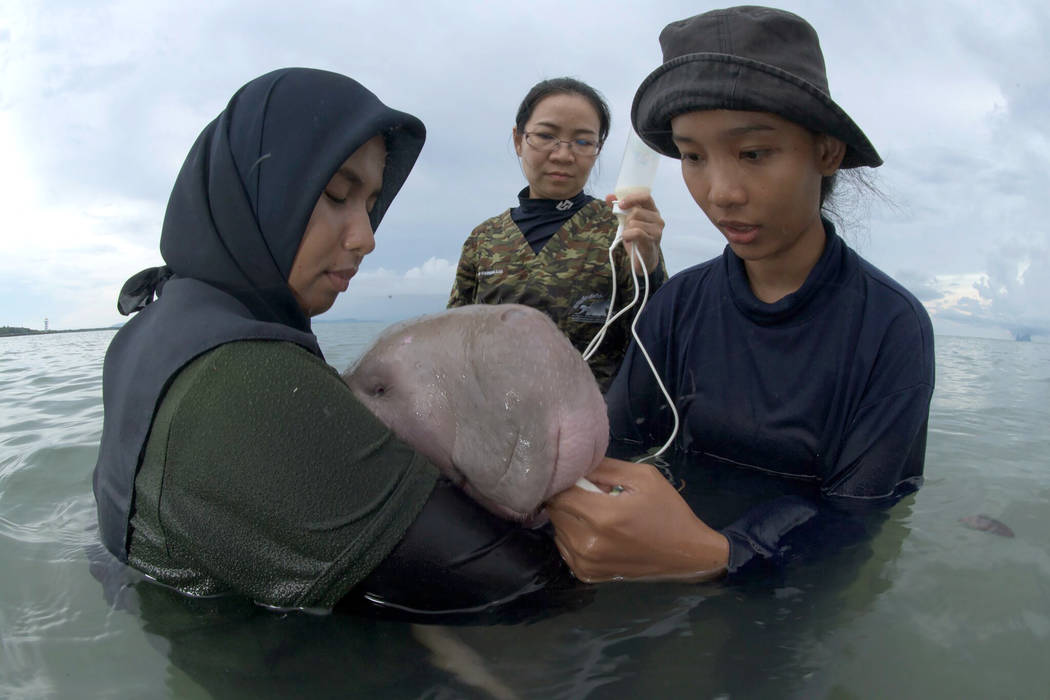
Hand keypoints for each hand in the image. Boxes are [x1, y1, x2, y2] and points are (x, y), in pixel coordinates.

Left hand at [546, 458, 728, 582]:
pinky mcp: (585, 574)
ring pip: (557, 529)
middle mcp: (587, 543)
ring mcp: (585, 562)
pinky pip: (564, 547)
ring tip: (596, 514)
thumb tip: (575, 464)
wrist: (687, 553)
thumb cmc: (667, 511)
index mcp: (601, 516)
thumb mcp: (643, 477)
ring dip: (570, 518)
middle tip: (592, 495)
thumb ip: (604, 467)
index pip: (558, 493)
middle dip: (568, 498)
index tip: (579, 477)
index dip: (565, 481)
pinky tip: (595, 532)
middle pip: (554, 511)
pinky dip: (573, 536)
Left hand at [605, 192, 663, 274]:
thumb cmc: (636, 238)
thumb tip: (608, 196)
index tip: (621, 204)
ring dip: (627, 229)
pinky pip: (636, 232)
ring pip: (634, 222)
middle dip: (626, 219)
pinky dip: (627, 235)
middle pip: (636, 211)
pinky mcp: (652, 241)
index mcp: (653, 211)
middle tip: (627, 227)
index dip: (632, 198)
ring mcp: (657, 230)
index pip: (646, 196)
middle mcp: (658, 219)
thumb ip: (620, 208)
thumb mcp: (627, 221)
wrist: (642, 260)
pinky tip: (628, 239)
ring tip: (629, 236)